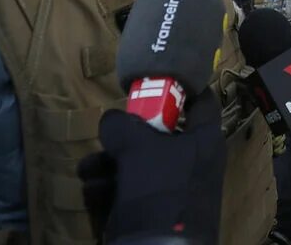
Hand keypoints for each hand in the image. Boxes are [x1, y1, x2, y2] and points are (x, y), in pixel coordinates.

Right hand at [82, 96, 227, 242]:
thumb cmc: (159, 191)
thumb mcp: (138, 148)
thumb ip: (122, 126)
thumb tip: (112, 121)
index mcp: (203, 142)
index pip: (201, 102)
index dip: (182, 86)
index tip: (157, 76)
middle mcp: (190, 164)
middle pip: (156, 135)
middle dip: (123, 136)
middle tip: (107, 135)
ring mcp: (169, 191)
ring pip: (134, 165)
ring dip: (105, 165)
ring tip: (87, 170)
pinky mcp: (150, 215)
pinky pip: (125, 193)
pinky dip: (106, 191)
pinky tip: (92, 193)